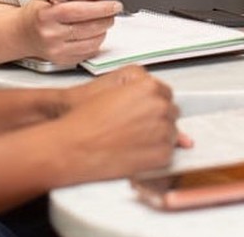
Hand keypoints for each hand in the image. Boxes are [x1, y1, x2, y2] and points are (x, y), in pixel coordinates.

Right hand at [21, 0, 121, 64]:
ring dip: (103, 30)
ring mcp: (56, 51)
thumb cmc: (41, 11)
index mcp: (47, 14)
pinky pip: (89, 53)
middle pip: (89, 28)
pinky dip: (96, 42)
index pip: (79, 11)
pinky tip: (92, 33)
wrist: (23, 33)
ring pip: (93, 42)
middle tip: (112, 11)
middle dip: (107, 18)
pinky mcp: (62, 61)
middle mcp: (50, 35)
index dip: (101, 8)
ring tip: (101, 21)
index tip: (115, 5)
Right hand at [50, 69, 184, 183]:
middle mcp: (160, 106)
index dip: (152, 104)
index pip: (165, 94)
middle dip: (157, 120)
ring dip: (157, 138)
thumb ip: (141, 89)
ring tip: (131, 142)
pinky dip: (155, 156)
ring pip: (171, 133)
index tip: (141, 113)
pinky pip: (168, 153)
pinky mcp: (161, 154)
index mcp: (149, 87)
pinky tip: (134, 154)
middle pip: (171, 112)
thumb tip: (160, 98)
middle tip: (133, 129)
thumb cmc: (86, 120)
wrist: (72, 147)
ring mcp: (163, 131)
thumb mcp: (113, 89)